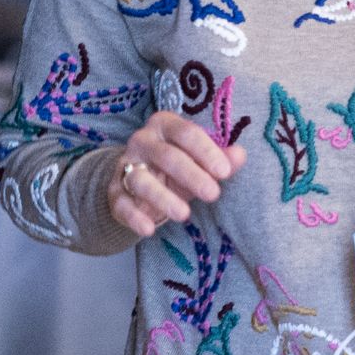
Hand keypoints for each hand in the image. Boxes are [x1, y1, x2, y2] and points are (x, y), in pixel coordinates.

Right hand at [108, 111, 247, 235]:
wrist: (135, 181)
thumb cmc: (175, 167)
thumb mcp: (198, 161)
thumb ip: (220, 158)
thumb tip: (240, 155)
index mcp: (165, 125)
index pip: (186, 133)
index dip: (206, 151)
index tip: (225, 172)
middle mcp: (142, 141)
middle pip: (167, 156)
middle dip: (191, 175)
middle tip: (213, 194)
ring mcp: (125, 166)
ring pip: (141, 180)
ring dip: (163, 198)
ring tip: (184, 214)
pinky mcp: (114, 192)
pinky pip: (122, 204)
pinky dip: (134, 217)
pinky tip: (149, 229)